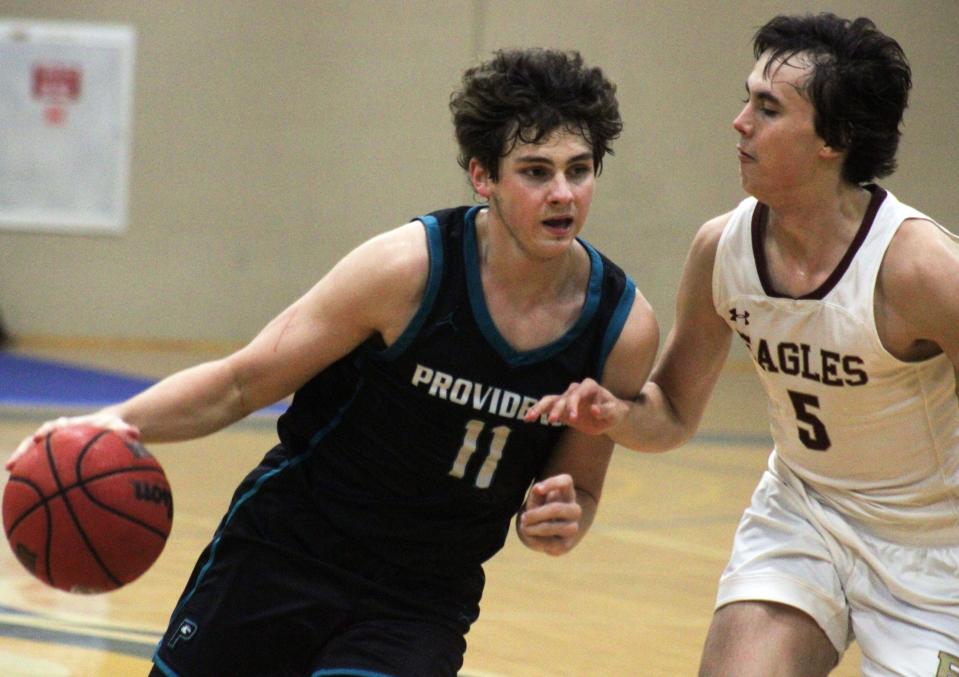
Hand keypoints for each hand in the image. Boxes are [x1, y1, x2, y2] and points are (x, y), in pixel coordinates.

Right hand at [6, 412, 138, 470]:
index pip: (55, 427)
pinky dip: (33, 479)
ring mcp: (53, 447)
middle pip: (35, 441)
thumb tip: (135, 433)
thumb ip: (124, 431)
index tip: (40, 438)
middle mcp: (56, 435)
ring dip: (22, 464)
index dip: (47, 432)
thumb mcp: (118, 428)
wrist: (107, 429)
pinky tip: (27, 496)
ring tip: (11, 477)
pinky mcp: (54, 459)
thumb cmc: (112, 429)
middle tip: (13, 463)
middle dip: (24, 451)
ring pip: (33, 455)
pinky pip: (40, 469)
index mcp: (70, 427)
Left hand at [517, 474, 582, 555]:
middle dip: (538, 514)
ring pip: (562, 528)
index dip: (553, 483)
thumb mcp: (536, 499)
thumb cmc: (539, 509)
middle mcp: (573, 509)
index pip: (567, 481)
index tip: (537, 489)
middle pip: (559, 509)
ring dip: (539, 528)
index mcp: (566, 493)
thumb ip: (536, 493)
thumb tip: (537, 489)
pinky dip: (539, 540)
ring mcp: (573, 527)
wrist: (544, 532)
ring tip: (525, 527)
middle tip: (523, 517)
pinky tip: (531, 536)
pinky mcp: (566, 544)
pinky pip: (555, 544)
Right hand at [524, 378, 627, 435]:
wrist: (610, 416)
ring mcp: (567, 398)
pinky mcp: (561, 408)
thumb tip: (594, 410)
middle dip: (557, 408)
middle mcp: (576, 390)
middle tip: (552, 420)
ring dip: (540, 408)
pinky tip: (528, 418)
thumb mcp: (615, 412)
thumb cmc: (614, 411)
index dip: (574, 404)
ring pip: (551, 400)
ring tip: (530, 417)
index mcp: (589, 386)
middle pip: (563, 397)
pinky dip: (538, 412)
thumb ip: (606, 411)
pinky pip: (547, 408)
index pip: (578, 392)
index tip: (573, 418)